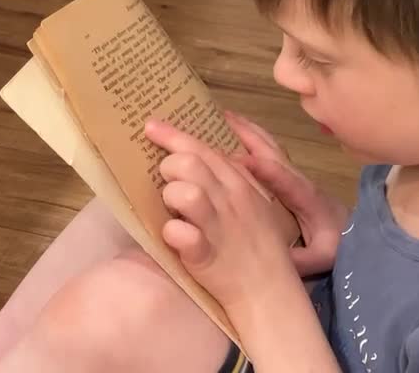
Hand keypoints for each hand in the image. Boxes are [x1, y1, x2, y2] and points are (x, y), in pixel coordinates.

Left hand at [145, 119, 297, 314]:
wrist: (268, 290)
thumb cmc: (254, 244)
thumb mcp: (252, 203)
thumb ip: (228, 180)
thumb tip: (196, 158)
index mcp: (239, 183)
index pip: (202, 149)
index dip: (173, 136)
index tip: (150, 126)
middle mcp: (230, 200)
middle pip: (189, 163)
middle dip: (169, 168)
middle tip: (168, 182)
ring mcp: (219, 226)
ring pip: (184, 193)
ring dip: (171, 198)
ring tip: (174, 211)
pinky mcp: (206, 254)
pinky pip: (180, 234)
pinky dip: (172, 233)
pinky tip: (175, 237)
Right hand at [225, 111, 348, 275]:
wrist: (360, 236)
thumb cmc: (339, 245)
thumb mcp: (323, 257)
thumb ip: (301, 260)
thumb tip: (274, 262)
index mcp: (304, 196)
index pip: (282, 177)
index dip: (261, 167)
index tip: (235, 158)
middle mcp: (297, 179)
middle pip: (271, 151)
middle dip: (245, 133)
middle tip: (217, 118)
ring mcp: (294, 176)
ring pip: (269, 147)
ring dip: (248, 131)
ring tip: (223, 118)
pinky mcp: (291, 179)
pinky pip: (269, 154)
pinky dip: (253, 140)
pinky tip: (237, 138)